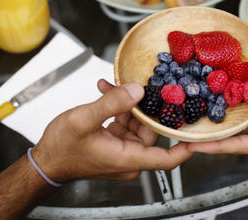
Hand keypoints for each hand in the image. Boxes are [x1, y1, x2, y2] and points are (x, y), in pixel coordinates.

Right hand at [32, 79, 191, 182]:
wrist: (45, 160)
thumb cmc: (62, 149)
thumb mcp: (84, 120)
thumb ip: (112, 103)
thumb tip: (137, 90)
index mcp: (128, 158)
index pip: (168, 160)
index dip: (187, 147)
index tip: (202, 134)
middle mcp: (130, 157)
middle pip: (152, 131)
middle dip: (145, 107)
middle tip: (141, 86)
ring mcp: (124, 150)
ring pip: (137, 124)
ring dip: (127, 104)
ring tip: (112, 87)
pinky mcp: (116, 143)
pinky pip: (125, 123)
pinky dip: (118, 109)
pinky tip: (106, 92)